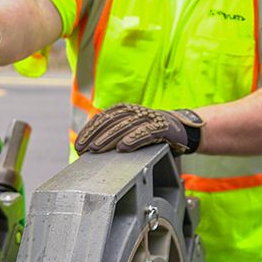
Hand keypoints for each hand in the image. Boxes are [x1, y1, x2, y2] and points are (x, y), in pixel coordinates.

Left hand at [74, 104, 204, 155]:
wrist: (182, 130)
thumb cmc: (152, 134)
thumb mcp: (131, 132)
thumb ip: (115, 137)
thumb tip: (91, 150)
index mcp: (125, 111)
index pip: (103, 118)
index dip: (89, 131)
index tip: (79, 145)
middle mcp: (136, 111)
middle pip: (112, 121)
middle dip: (96, 136)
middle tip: (84, 149)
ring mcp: (150, 118)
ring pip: (126, 126)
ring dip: (109, 137)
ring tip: (98, 149)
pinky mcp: (162, 126)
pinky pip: (146, 132)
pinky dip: (134, 138)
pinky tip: (123, 147)